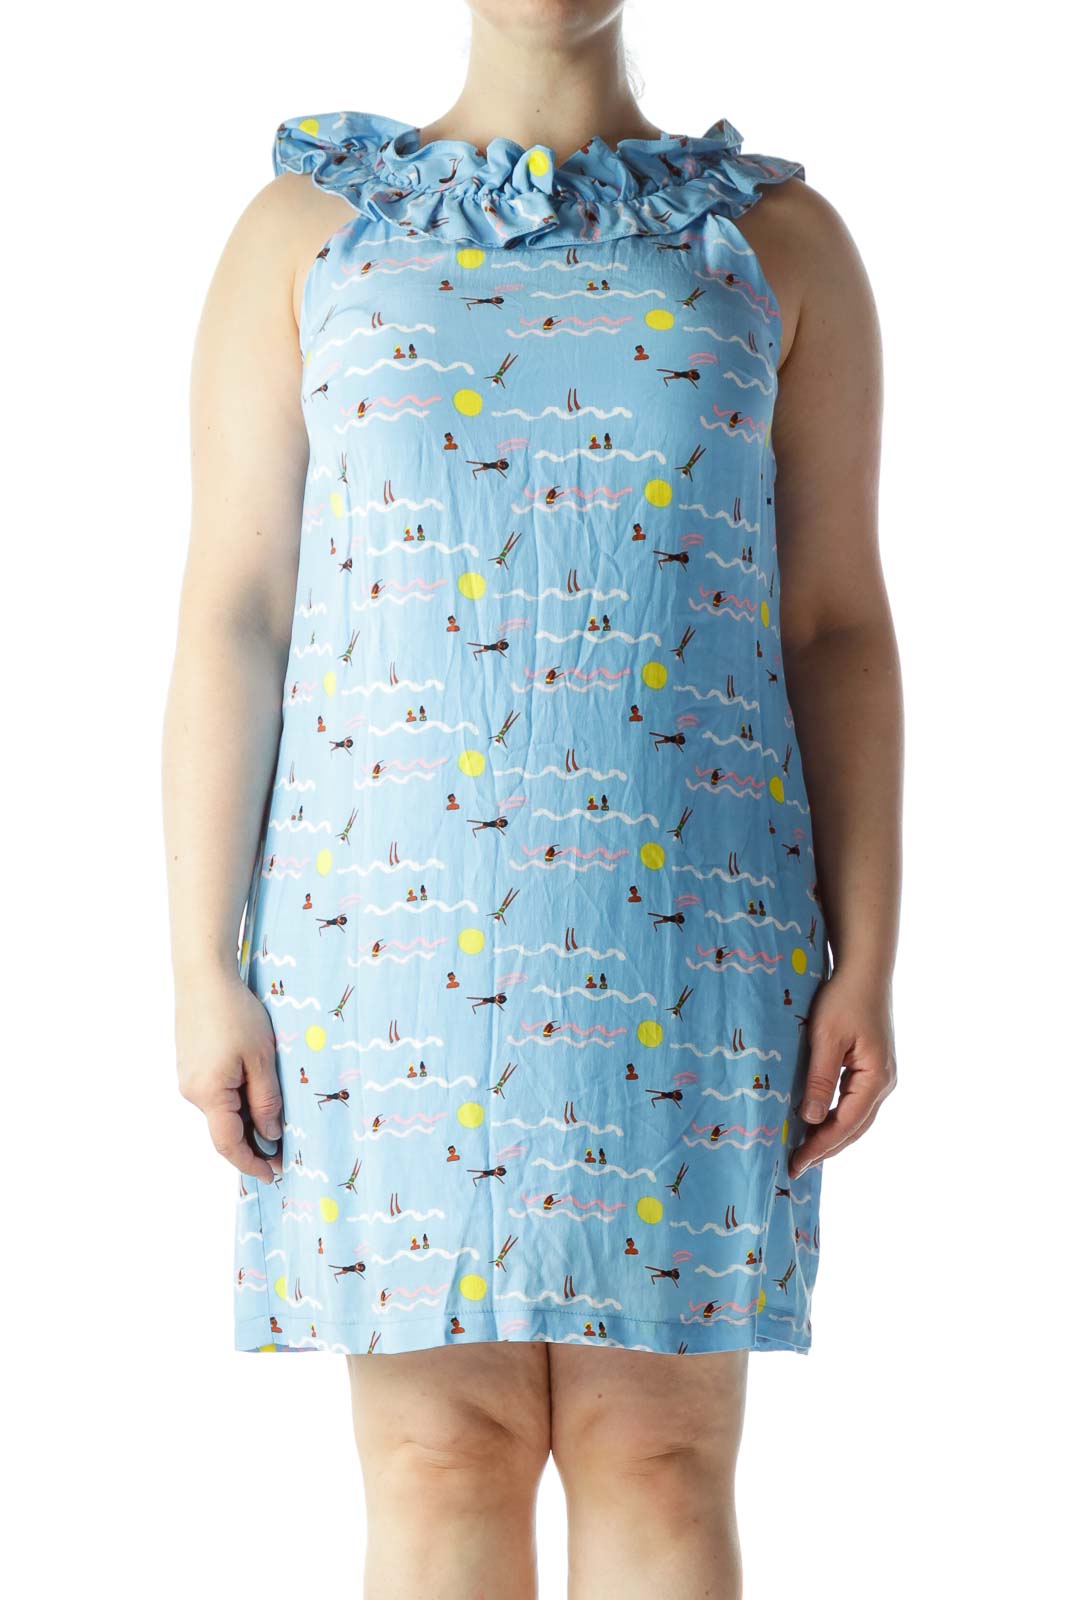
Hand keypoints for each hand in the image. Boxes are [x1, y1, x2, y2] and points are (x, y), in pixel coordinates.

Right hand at [175, 970, 282, 1183]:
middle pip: (224, 1130)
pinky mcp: (191, 1065)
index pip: (229, 1144)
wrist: (203, 977)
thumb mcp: (261, 1059)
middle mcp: (192, 1091)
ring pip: (221, 1111)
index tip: (273, 1175)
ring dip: (246, 1121)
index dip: (251, 1163)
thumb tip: (270, 1135)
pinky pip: (216, 1094)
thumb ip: (266, 1101)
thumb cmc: (235, 1013)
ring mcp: (188, 1078)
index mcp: (208, 1094)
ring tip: (276, 1122)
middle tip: (284, 1153)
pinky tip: (256, 1095)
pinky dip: (236, 1102)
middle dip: (253, 1144)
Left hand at [788, 968, 896, 1180]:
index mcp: (876, 1079)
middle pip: (855, 1128)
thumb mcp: (826, 1039)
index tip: (797, 1163)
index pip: (845, 1124)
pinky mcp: (874, 1068)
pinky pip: (856, 1103)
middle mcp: (884, 1082)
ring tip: (807, 1152)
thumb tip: (810, 1119)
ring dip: (833, 1136)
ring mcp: (882, 1076)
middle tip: (797, 1167)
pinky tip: (820, 1122)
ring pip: (857, 1118)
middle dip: (827, 1148)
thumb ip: (819, 1080)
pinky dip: (838, 1118)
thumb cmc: (844, 999)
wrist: (865, 971)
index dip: (821, 1146)